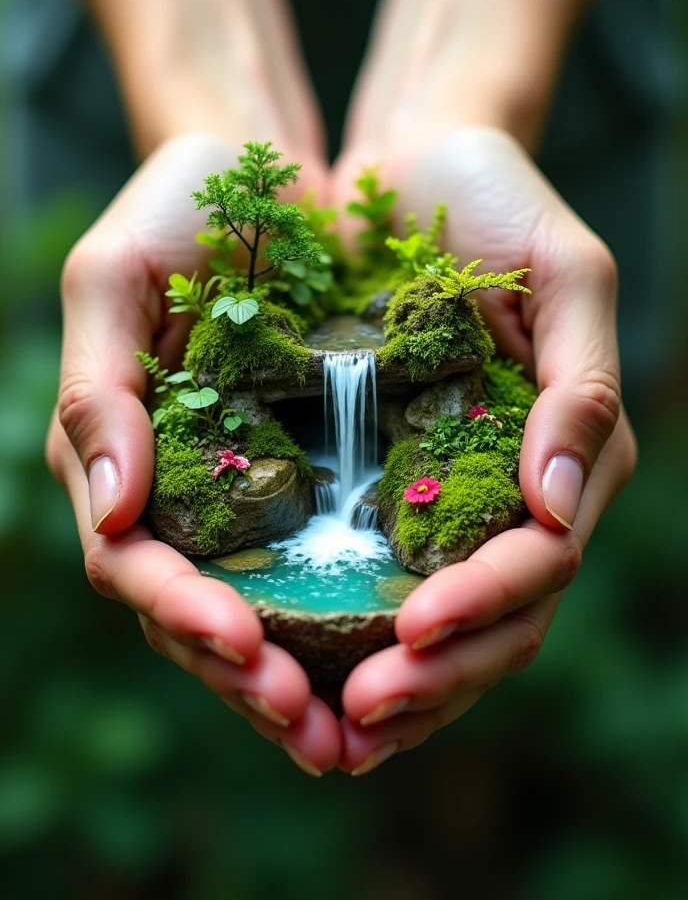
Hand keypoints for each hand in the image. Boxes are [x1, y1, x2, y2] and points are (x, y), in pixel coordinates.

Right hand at [46, 134, 340, 775]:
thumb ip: (98, 389)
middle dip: (247, 678)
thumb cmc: (176, 207)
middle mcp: (173, 489)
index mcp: (118, 454)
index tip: (244, 645)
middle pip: (195, 613)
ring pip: (258, 612)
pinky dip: (346, 623)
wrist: (257, 168)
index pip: (133, 565)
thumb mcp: (114, 275)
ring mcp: (236, 489)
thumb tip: (112, 512)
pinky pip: (318, 566)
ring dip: (301, 678)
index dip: (183, 614)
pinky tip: (396, 657)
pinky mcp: (302, 476)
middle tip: (318, 731)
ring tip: (360, 731)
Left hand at [331, 128, 636, 773]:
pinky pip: (374, 582)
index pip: (540, 563)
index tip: (414, 631)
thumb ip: (584, 385)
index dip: (485, 608)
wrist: (419, 163)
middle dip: (434, 680)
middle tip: (356, 720)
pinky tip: (298, 669)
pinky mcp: (386, 483)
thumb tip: (560, 509)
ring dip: (393, 690)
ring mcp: (451, 496)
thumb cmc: (498, 202)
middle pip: (494, 623)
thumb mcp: (565, 271)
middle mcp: (514, 494)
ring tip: (326, 732)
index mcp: (567, 455)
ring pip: (438, 626)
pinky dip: (344, 637)